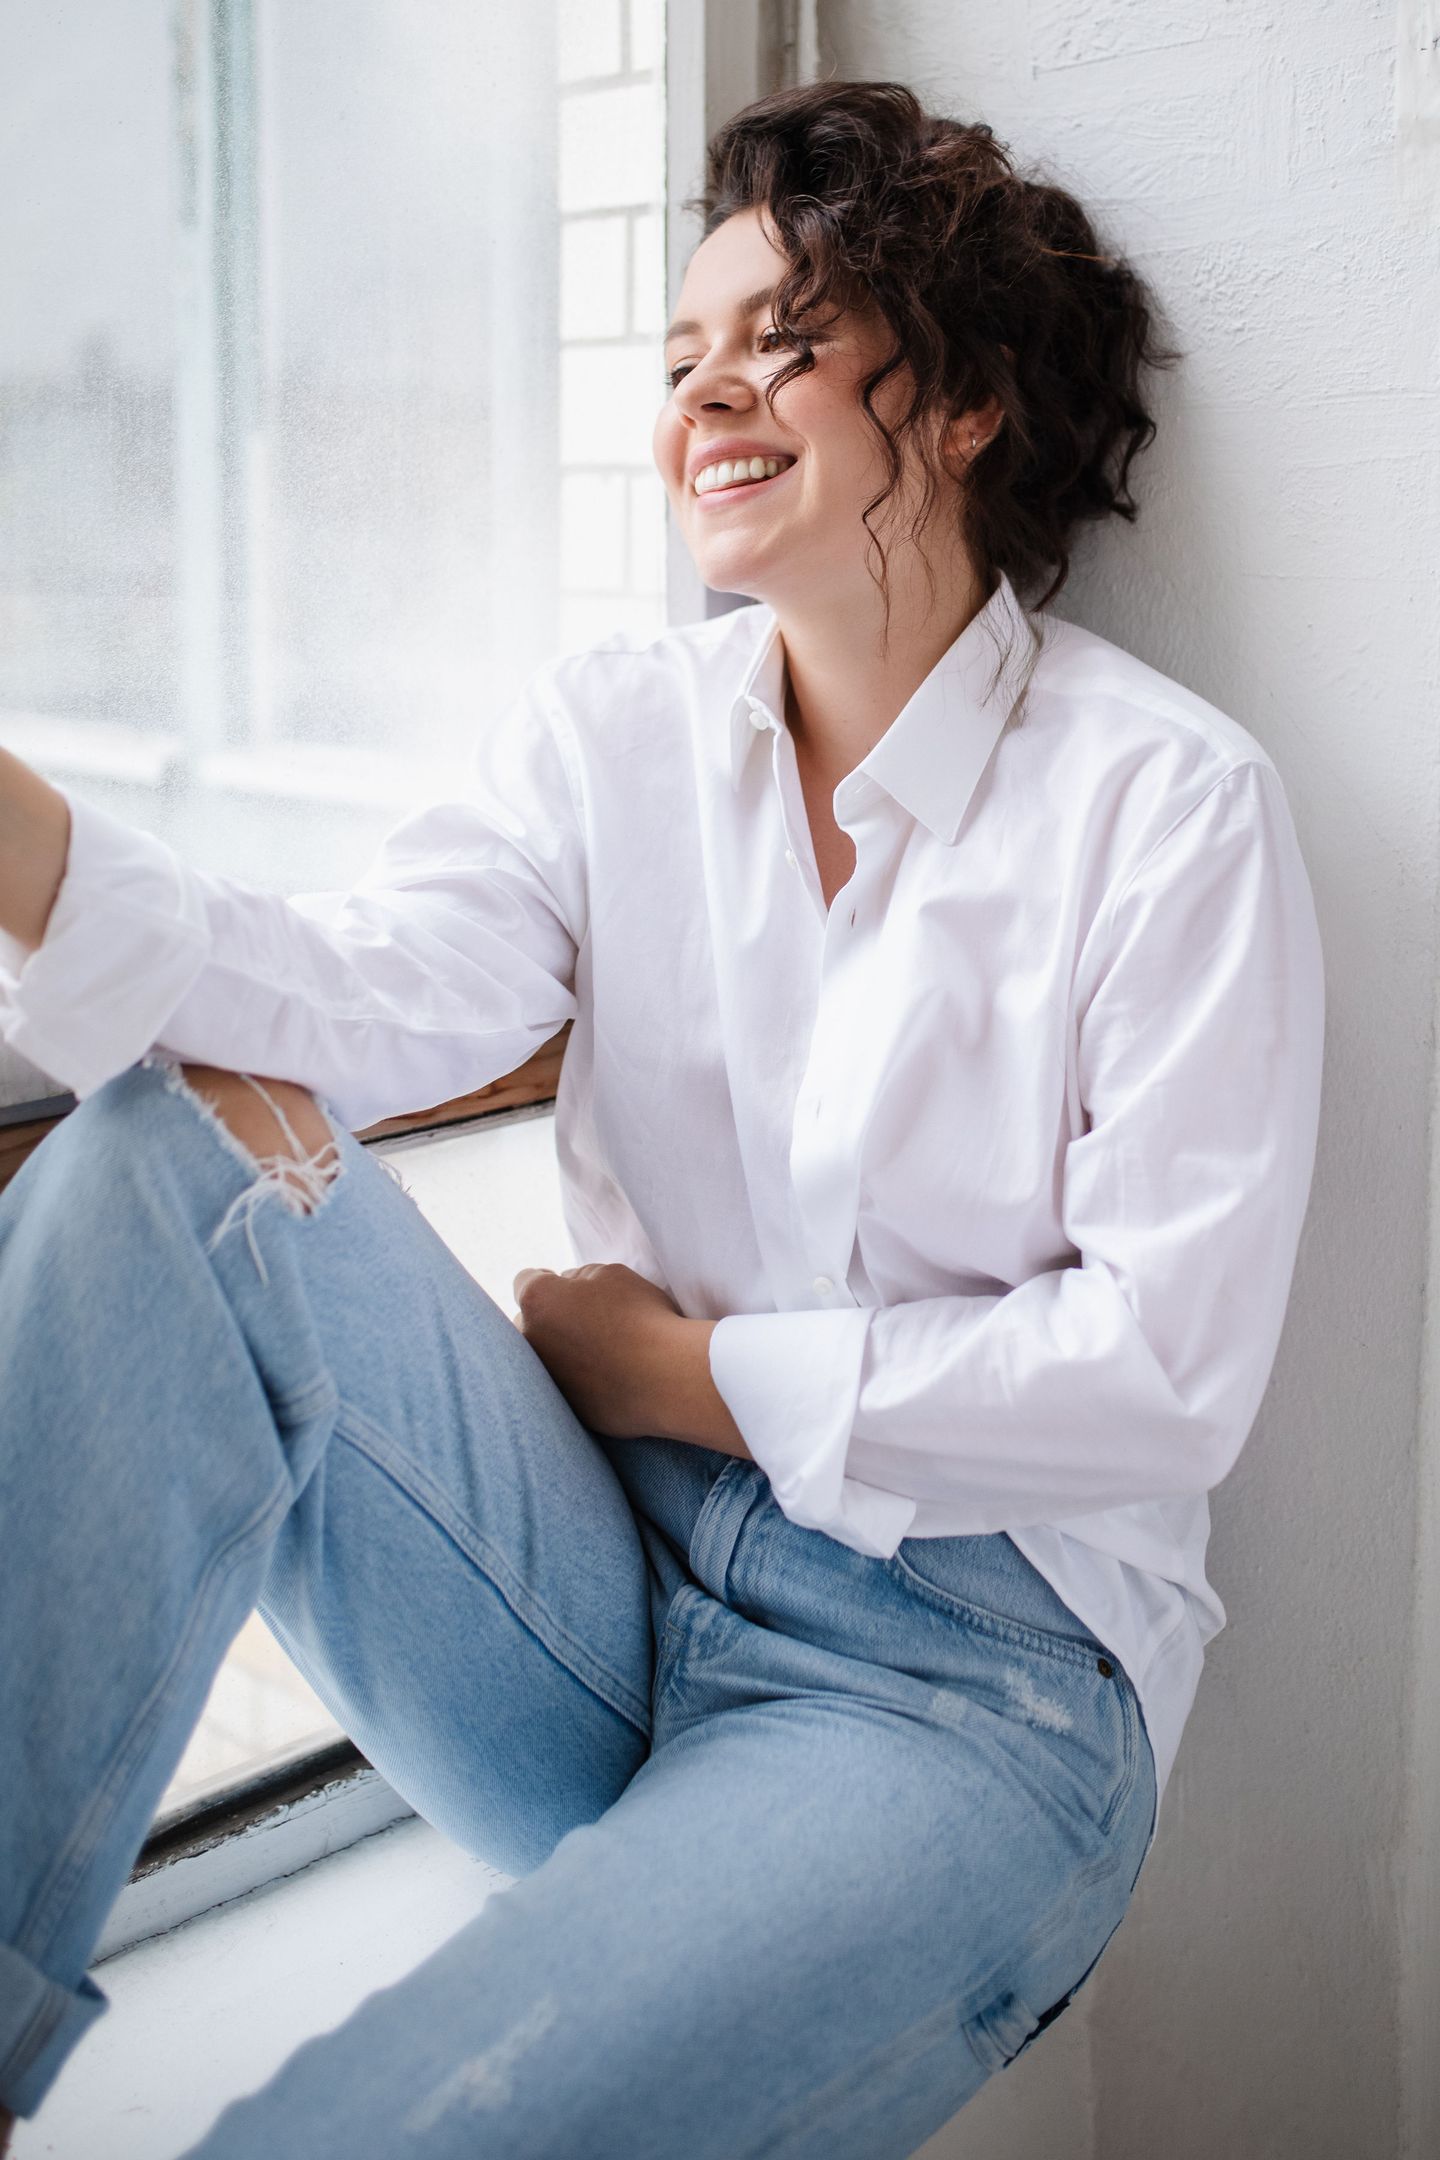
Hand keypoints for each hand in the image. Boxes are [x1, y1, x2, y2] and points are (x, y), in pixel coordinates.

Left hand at [512, 1262, 686, 1438]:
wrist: (666, 1377)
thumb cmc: (641, 1317)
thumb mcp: (612, 1274)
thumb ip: (581, 1277)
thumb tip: (570, 1287)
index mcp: (537, 1300)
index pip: (525, 1280)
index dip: (546, 1279)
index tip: (564, 1286)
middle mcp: (530, 1340)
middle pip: (527, 1321)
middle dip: (547, 1317)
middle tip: (583, 1317)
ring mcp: (545, 1378)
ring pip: (543, 1357)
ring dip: (560, 1350)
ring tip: (596, 1349)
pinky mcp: (565, 1407)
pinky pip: (565, 1386)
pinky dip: (579, 1380)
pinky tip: (607, 1375)